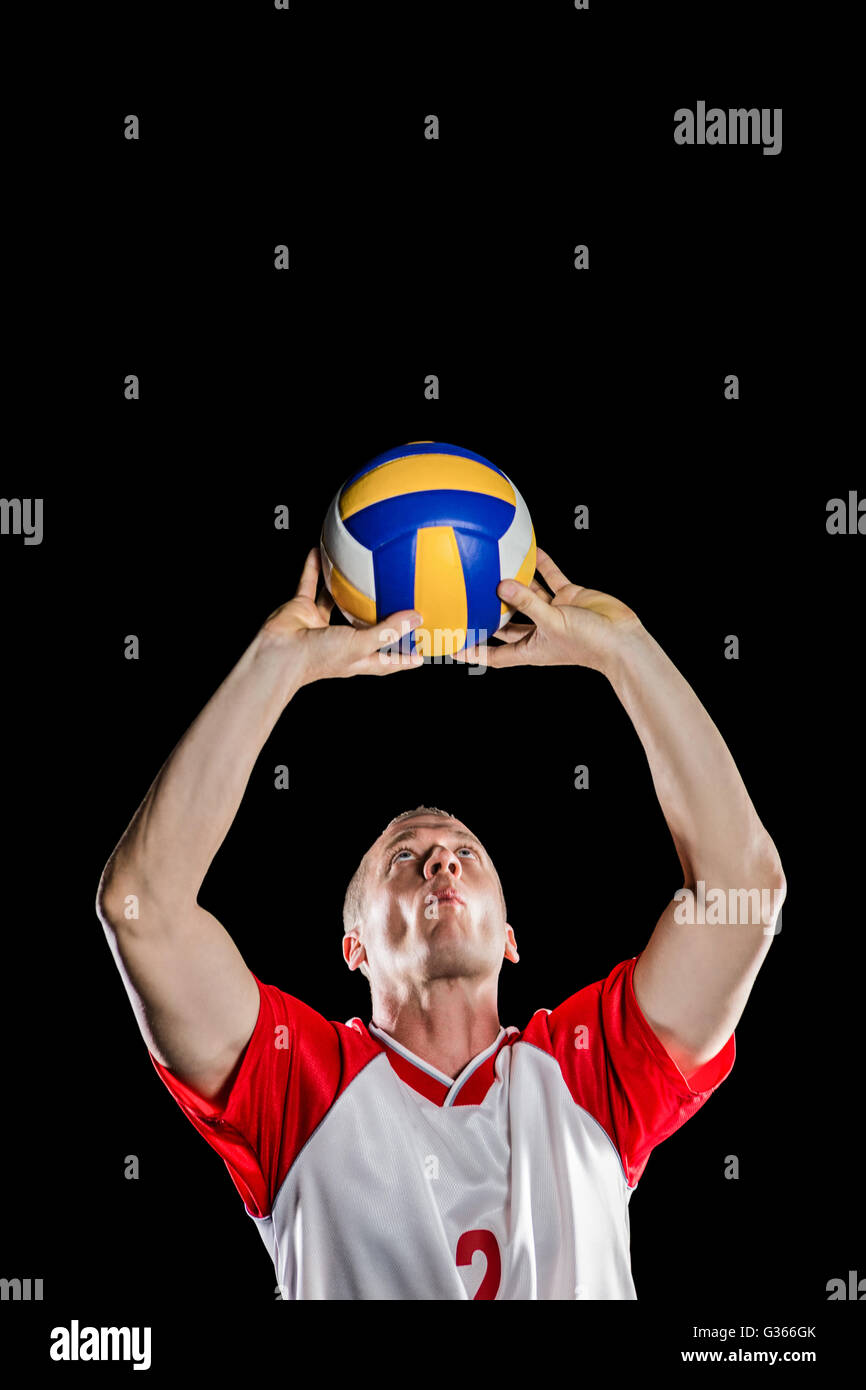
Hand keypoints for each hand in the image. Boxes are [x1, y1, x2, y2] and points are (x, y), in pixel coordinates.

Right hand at [259, 547, 423, 683]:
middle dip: (380, 619)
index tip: (420, 655)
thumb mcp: (361, 645)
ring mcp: (321, 624)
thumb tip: (416, 618)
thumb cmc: (319, 657)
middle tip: (399, 603)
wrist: (280, 652)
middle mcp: (341, 640)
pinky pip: (310, 583)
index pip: (385, 660)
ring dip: (346, 588)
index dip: (402, 659)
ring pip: (337, 602)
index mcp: (356, 657)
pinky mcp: (302, 608)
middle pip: (365, 629)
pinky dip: (314, 568)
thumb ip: (388, 630)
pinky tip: (320, 551)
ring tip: (361, 572)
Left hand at [454, 547, 642, 673]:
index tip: (452, 647)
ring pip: (527, 596)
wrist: (622, 638)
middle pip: (506, 623)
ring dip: (513, 584)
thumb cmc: (588, 642)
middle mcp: (539, 631)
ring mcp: (554, 612)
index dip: (475, 651)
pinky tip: (531, 549)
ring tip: (492, 567)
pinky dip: (542, 565)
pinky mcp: (569, 597)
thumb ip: (527, 603)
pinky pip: (551, 578)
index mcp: (531, 648)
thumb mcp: (552, 623)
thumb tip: (501, 584)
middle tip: (465, 599)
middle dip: (488, 613)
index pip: (496, 654)